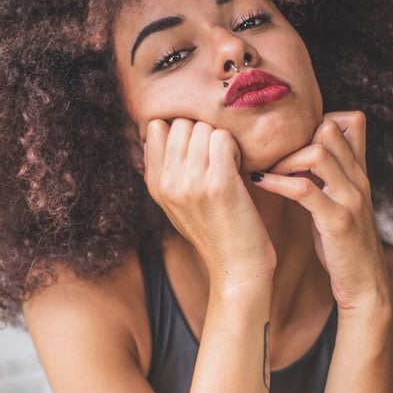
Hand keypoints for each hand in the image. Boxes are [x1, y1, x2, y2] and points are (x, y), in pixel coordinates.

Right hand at [145, 118, 275, 286]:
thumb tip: (163, 128)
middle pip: (182, 123)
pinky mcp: (218, 184)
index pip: (157, 127)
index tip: (198, 154)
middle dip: (203, 134)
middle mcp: (168, 182)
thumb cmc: (215, 233)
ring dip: (221, 141)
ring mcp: (191, 183)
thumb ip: (167, 171)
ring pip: (204, 128)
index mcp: (154, 185)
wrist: (237, 269)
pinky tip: (238, 169)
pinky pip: (223, 138)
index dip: (182, 132)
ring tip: (229, 167)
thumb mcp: (177, 204)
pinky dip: (235, 148)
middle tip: (217, 161)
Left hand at [252, 112, 389, 312]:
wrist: (365, 283)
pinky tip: (261, 183)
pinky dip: (278, 182)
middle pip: (331, 128)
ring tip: (267, 170)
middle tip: (272, 153)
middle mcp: (358, 179)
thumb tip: (298, 154)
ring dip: (285, 158)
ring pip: (318, 153)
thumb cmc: (344, 244)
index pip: (350, 120)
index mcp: (359, 172)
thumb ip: (328, 177)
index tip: (289, 140)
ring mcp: (350, 199)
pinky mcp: (338, 221)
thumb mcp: (340, 202)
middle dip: (295, 135)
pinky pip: (305, 189)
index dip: (316, 121)